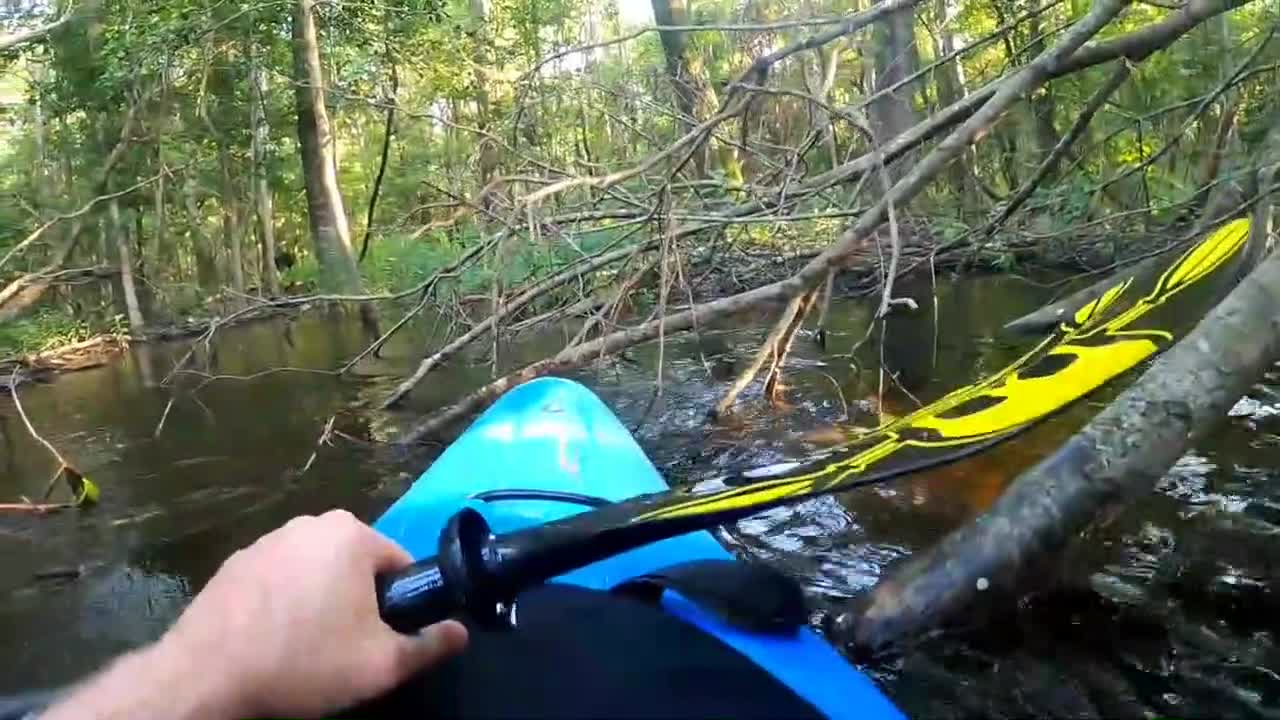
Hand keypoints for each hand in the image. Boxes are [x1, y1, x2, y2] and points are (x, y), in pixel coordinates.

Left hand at [43, 510, 467, 719]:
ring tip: (307, 649)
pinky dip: (284, 605)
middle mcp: (310, 524)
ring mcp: (266, 540)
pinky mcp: (233, 564)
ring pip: (316, 573)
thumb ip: (430, 645)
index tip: (384, 639)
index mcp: (351, 534)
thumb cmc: (304, 662)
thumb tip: (460, 632)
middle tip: (348, 648)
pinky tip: (273, 642)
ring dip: (321, 602)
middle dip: (359, 602)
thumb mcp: (382, 665)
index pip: (400, 564)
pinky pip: (279, 581)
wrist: (206, 679)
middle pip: (357, 565)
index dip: (401, 606)